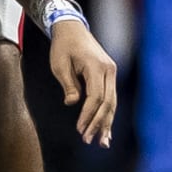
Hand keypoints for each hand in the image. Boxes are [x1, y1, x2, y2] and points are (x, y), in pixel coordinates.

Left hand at [49, 18, 116, 146]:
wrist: (71, 29)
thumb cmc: (62, 46)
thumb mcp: (59, 64)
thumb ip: (68, 85)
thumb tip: (73, 103)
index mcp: (96, 67)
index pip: (96, 97)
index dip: (88, 115)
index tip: (80, 129)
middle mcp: (109, 70)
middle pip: (108, 102)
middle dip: (98, 123)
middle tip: (89, 140)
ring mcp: (111, 72)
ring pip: (112, 102)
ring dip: (106, 123)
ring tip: (102, 142)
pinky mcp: (109, 75)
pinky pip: (110, 97)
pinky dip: (107, 114)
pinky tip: (106, 130)